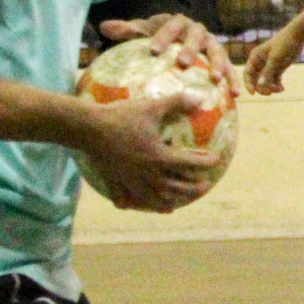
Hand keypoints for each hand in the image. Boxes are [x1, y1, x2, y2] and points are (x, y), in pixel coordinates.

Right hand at [78, 88, 219, 212]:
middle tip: (205, 187)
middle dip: (193, 189)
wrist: (87, 128)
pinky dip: (130, 203)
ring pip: (152, 199)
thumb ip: (176, 103)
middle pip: (175, 188)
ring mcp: (130, 180)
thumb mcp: (151, 107)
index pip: (189, 163)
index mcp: (159, 157)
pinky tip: (132, 206)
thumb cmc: (121, 116)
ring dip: (166, 203)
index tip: (216, 160)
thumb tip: (199, 97)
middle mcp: (147, 174)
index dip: (205, 162)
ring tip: (174, 205)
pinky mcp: (114, 181)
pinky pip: (123, 197)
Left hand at [99, 13, 240, 97]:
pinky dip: (233, 79)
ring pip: (218, 52)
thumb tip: (104, 27)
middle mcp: (198, 31)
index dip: (163, 37)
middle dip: (192, 50)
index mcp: (178, 22)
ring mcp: (212, 44)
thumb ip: (127, 30)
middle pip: (196, 37)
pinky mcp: (222, 58)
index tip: (154, 51)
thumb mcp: (143, 32)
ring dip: (218, 65)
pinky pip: (230, 68)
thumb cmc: (158, 37)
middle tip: (184, 63)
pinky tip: (236, 94)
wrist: (180, 36)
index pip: (170, 27)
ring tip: (216, 79)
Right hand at [244, 24, 303, 93]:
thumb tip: (259, 86)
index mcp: (255, 57)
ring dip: (271, 88)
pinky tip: (282, 88)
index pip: (247, 74)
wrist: (298, 36)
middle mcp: (260, 62)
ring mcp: (269, 65)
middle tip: (271, 92)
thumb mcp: (276, 59)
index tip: (253, 94)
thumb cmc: (285, 45)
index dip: (248, 84)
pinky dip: (277, 85)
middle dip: (262, 87)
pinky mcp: (278, 67)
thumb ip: (267, 73)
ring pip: (266, 81)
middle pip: (256, 80)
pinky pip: (274, 80)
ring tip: (281, 89)